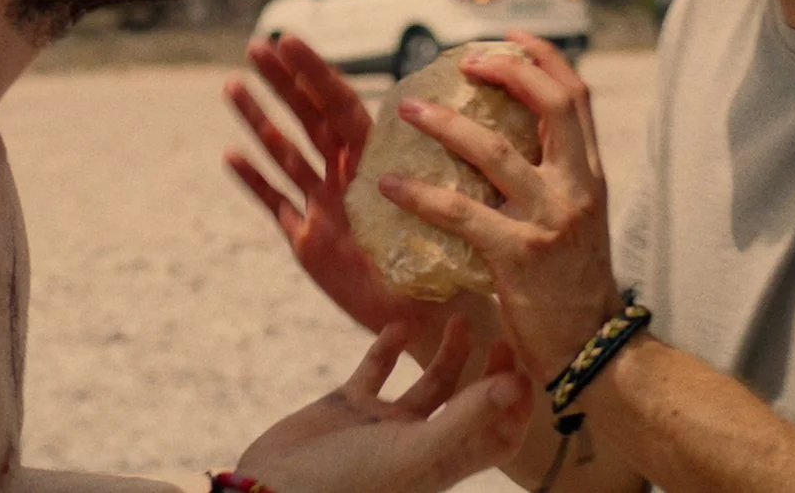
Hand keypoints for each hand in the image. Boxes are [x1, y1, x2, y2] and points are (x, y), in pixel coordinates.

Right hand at [224, 36, 467, 342]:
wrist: (432, 315)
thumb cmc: (450, 262)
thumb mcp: (451, 209)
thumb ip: (443, 176)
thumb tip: (458, 126)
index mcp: (380, 161)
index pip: (341, 106)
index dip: (314, 73)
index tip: (289, 40)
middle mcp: (349, 176)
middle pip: (309, 119)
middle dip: (281, 82)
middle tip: (255, 45)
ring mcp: (324, 206)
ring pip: (285, 155)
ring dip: (258, 121)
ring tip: (232, 84)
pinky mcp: (308, 241)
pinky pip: (277, 203)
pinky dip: (254, 181)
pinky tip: (230, 156)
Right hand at [238, 317, 531, 492]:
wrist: (273, 490)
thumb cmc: (348, 483)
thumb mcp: (413, 451)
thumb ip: (463, 417)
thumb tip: (516, 383)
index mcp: (444, 464)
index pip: (499, 437)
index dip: (516, 407)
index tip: (522, 367)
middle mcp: (420, 444)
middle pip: (470, 406)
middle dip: (489, 372)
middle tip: (500, 336)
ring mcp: (385, 426)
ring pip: (429, 385)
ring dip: (447, 353)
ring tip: (460, 318)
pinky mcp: (350, 408)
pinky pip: (375, 373)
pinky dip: (387, 348)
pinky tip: (397, 325)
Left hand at [378, 31, 625, 385]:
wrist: (590, 352)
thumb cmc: (570, 288)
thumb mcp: (573, 221)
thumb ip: (549, 182)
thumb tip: (501, 144)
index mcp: (590, 176)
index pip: (576, 98)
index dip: (543, 59)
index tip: (508, 37)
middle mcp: (578, 189)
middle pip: (553, 105)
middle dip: (508, 72)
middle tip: (465, 61)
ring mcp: (551, 220)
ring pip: (496, 152)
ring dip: (447, 124)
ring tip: (407, 110)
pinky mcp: (520, 255)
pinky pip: (461, 213)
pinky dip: (420, 194)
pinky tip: (389, 185)